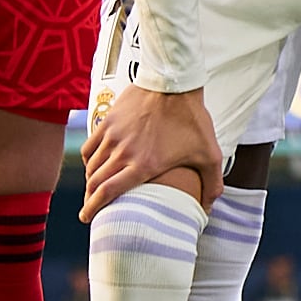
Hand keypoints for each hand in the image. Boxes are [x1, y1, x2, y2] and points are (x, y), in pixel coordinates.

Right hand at [82, 82, 223, 218]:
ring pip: (91, 166)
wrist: (174, 82)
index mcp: (143, 165)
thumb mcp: (209, 154)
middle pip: (95, 183)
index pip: (108, 193)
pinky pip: (89, 147)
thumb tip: (209, 208)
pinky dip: (88, 160)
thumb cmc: (192, 118)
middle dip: (90, 200)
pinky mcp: (107, 121)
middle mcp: (122, 153)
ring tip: (93, 189)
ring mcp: (112, 136)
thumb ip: (212, 184)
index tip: (87, 218)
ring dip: (90, 181)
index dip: (93, 209)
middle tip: (90, 209)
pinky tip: (94, 164)